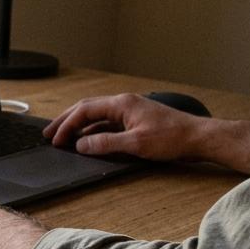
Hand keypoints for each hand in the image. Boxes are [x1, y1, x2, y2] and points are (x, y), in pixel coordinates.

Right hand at [43, 93, 205, 161]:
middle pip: (87, 109)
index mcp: (122, 103)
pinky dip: (94, 131)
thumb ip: (105, 144)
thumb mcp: (135, 144)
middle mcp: (124, 103)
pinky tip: (88, 141)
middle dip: (66, 121)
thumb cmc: (172, 138)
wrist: (200, 138)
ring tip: (64, 137)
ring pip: (97, 116)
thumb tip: (80, 145)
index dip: (66, 125)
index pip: (84, 111)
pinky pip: (108, 123)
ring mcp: (130, 111)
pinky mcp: (136, 120)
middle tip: (49, 134)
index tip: (55, 139)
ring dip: (79, 126)